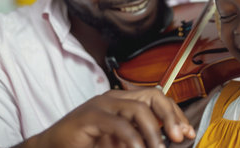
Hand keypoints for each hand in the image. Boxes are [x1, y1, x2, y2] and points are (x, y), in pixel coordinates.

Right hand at [29, 88, 194, 147]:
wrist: (52, 147)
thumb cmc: (87, 143)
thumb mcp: (122, 140)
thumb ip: (142, 137)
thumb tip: (168, 142)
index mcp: (124, 100)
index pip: (157, 99)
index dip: (175, 114)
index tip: (187, 132)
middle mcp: (115, 97)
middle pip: (153, 96)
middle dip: (171, 116)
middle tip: (179, 137)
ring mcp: (102, 104)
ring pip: (139, 109)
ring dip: (154, 132)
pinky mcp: (90, 115)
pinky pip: (119, 124)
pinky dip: (133, 139)